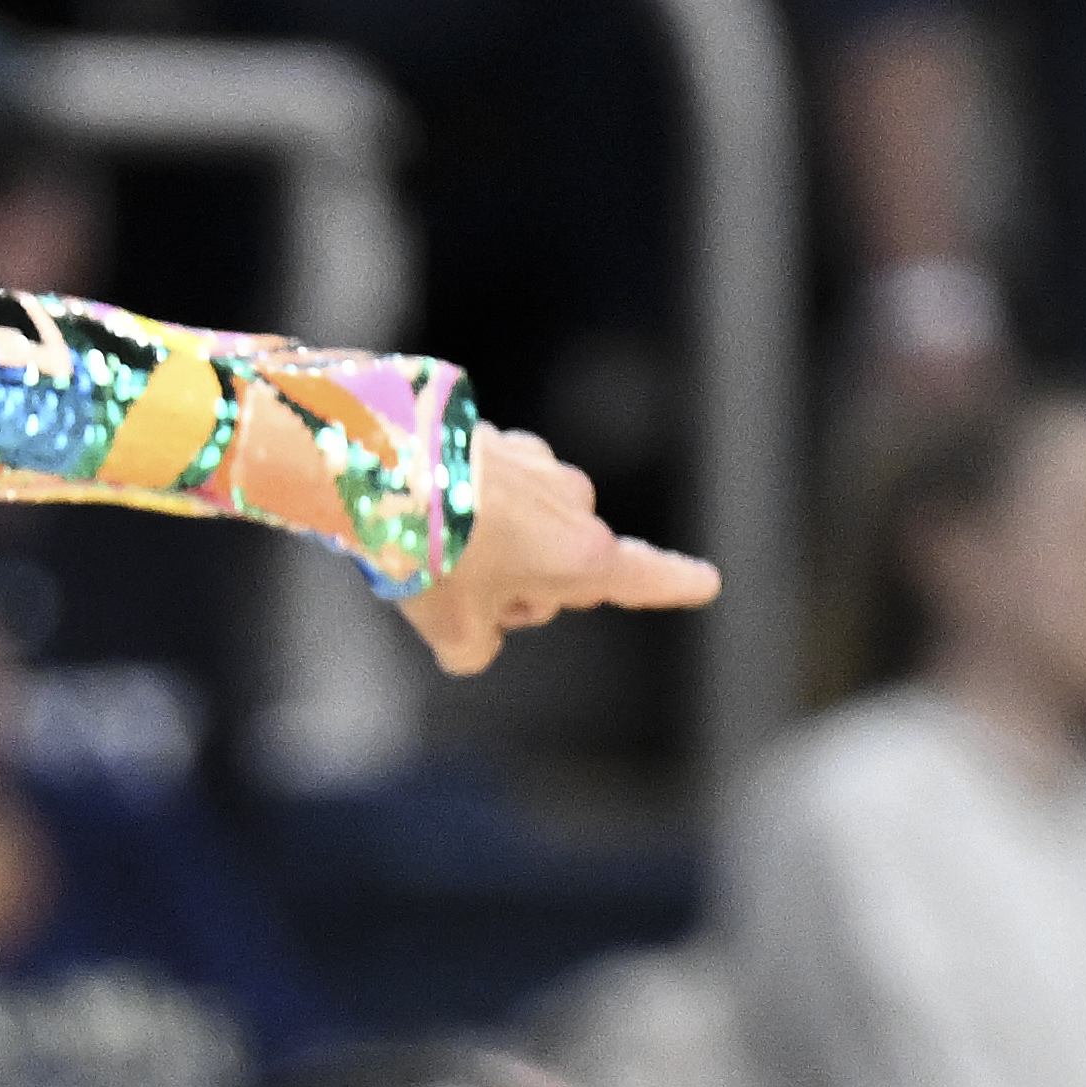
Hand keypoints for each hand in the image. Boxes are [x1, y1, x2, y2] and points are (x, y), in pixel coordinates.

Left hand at [400, 426, 719, 673]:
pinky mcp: (497, 436)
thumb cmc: (430, 554)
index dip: (673, 584)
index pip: (640, 578)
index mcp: (579, 557)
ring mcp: (536, 464)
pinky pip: (489, 485)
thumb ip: (479, 650)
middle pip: (556, 564)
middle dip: (514, 583)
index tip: (705, 581)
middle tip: (455, 592)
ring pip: (520, 523)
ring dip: (484, 540)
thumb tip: (477, 637)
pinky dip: (462, 500)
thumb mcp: (453, 633)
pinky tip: (419, 507)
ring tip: (429, 544)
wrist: (380, 468)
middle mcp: (572, 504)